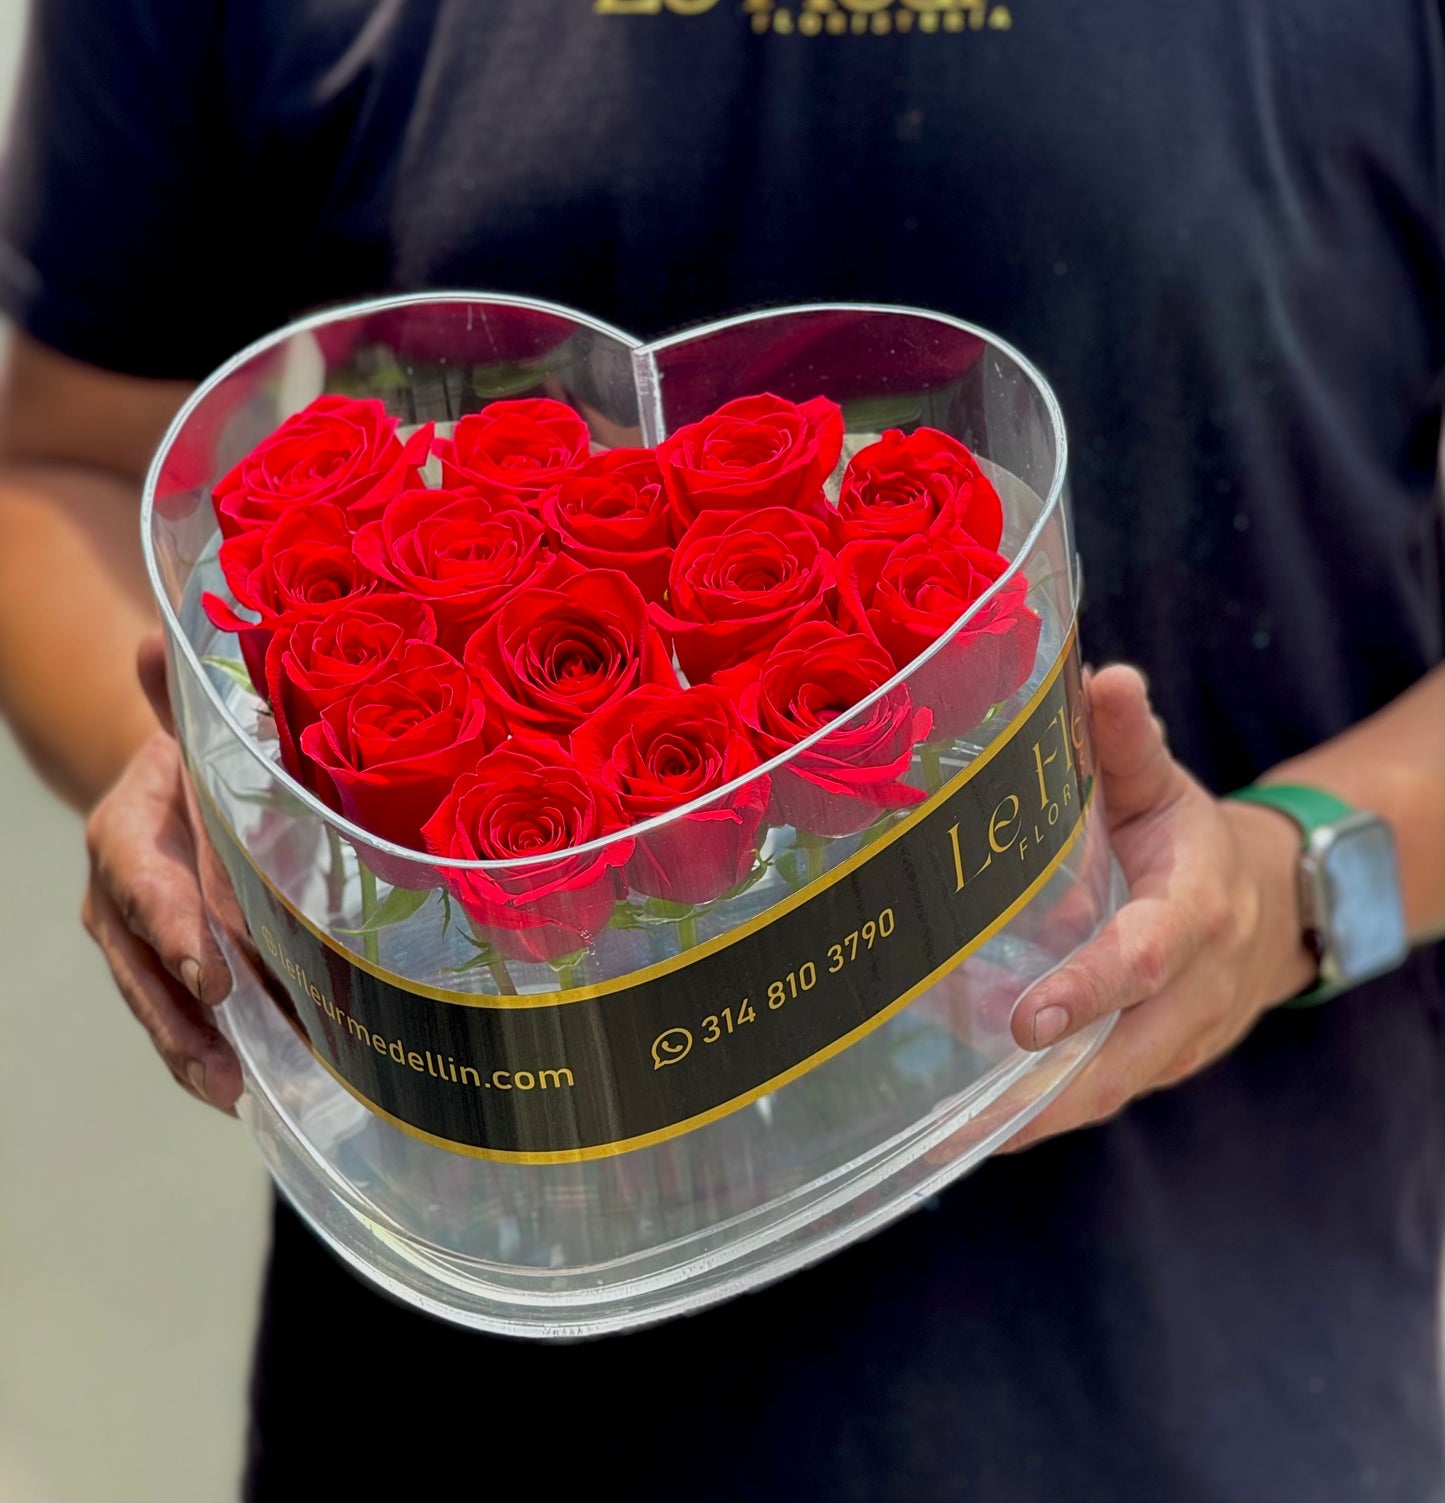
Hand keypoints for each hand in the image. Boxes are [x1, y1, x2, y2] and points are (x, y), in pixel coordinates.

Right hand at [80, 633, 240, 1110]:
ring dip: (192, 1049)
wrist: (169, 788)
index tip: (208, 969)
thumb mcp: (191, 727)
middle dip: (180, 1015)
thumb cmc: (194, 759)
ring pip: (153, 1000)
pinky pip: (175, 1012)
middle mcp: (116, 895)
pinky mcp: (159, 967)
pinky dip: (206, 1050)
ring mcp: (132, 939)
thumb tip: (155, 642)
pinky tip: (244, 1088)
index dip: (170, 925)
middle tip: (225, 1062)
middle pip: (138, 962)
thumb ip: (177, 699)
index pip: (138, 881)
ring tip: (233, 1091)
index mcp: (123, 829)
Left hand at [999, 664, 1315, 1151]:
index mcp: (1195, 908)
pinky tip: (961, 1127)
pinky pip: (1097, 1097)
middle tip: (960, 1116)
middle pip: (1124, 1054)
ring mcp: (1177, 1038)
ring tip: (939, 1137)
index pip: (1145, 956)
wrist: (1267, 908)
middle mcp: (1192, 988)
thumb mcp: (1162, 785)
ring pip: (1107, 1091)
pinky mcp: (1154, 1066)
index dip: (1090, 989)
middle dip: (1047, 1091)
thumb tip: (1101, 676)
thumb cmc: (1188, 840)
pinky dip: (1037, 1117)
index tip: (1028, 1019)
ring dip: (1030, 1118)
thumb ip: (1126, 741)